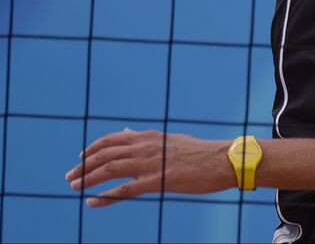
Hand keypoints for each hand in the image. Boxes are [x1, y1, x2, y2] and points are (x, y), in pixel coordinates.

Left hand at [65, 129, 232, 205]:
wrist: (223, 160)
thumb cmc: (200, 152)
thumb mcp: (170, 139)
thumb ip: (146, 138)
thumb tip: (126, 132)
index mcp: (150, 137)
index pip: (113, 140)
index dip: (93, 149)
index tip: (81, 158)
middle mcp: (147, 147)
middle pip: (106, 154)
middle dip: (84, 166)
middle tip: (70, 177)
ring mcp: (151, 163)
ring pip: (111, 169)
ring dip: (89, 179)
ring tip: (74, 187)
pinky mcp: (158, 181)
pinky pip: (125, 189)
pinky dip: (105, 196)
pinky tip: (92, 202)